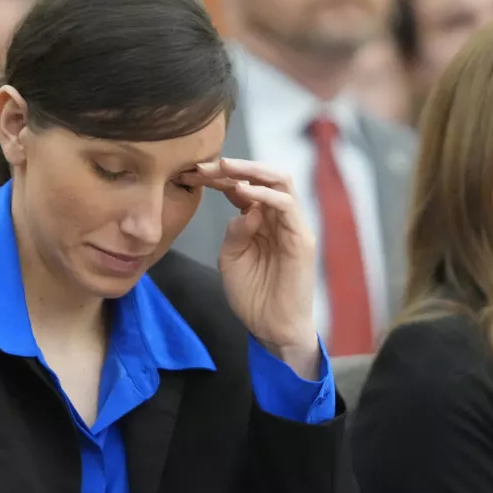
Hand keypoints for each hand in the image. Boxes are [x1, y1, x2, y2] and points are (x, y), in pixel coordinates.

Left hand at [182, 159, 320, 377]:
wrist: (272, 328)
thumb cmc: (253, 295)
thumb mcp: (232, 258)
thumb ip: (235, 230)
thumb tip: (242, 206)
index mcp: (261, 220)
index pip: (243, 187)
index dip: (218, 177)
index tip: (191, 173)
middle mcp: (279, 217)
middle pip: (263, 176)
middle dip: (234, 167)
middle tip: (206, 164)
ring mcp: (293, 225)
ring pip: (280, 181)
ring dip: (251, 171)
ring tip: (225, 168)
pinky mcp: (302, 238)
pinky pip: (286, 206)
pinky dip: (265, 195)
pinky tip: (243, 193)